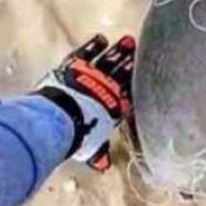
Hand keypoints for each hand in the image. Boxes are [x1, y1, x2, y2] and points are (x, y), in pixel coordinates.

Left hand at [34, 34, 135, 170]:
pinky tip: (101, 39)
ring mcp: (92, 74)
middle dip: (132, 63)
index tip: (143, 77)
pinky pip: (87, 53)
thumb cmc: (78, 135)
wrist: (62, 118)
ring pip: (109, 60)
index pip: (128, 94)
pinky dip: (94, 46)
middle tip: (141, 51)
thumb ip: (98, 153)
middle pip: (122, 73)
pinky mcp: (76, 65)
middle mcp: (107, 89)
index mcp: (113, 108)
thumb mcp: (91, 147)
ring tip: (129, 41)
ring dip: (119, 51)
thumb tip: (104, 166)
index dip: (134, 85)